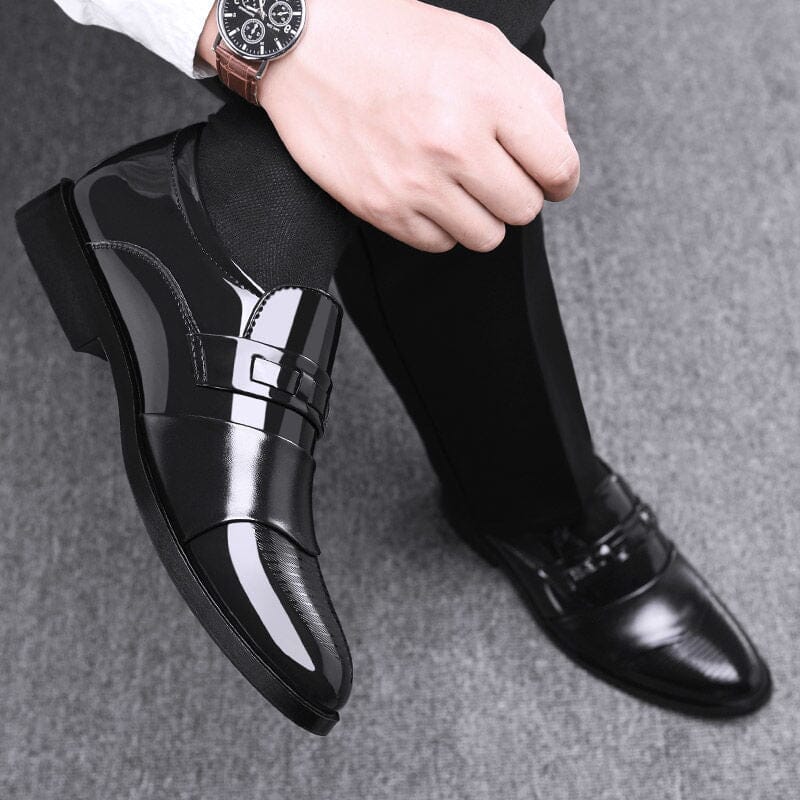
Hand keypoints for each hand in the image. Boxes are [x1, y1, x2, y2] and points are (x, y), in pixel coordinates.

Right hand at [200, 0, 579, 252]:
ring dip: (480, 214)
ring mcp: (416, 183)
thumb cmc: (392, 40)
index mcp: (488, 96)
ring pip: (485, 237)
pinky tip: (427, 192)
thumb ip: (534, 95)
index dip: (559, 178)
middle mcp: (454, 143)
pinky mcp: (383, 209)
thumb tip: (556, 151)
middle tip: (496, 173)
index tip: (548, 178)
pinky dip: (440, 225)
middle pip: (524, 209)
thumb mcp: (480, 44)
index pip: (558, 169)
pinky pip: (438, 244)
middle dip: (517, 193)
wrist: (309, 47)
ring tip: (459, 184)